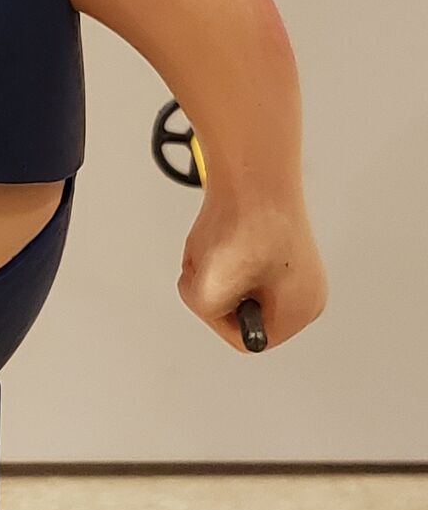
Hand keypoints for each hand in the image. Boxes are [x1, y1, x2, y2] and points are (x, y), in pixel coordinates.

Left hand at [179, 192, 326, 351]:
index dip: (218, 318)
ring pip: (232, 286)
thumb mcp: (210, 287)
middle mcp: (304, 291)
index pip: (247, 341)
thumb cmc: (244, 223)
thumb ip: (206, 310)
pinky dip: (218, 249)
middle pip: (239, 313)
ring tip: (217, 240)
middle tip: (214, 258)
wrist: (253, 169)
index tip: (211, 289)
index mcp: (302, 310)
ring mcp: (291, 268)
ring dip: (213, 266)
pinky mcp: (273, 246)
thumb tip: (209, 300)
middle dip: (214, 289)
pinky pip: (234, 262)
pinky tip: (221, 230)